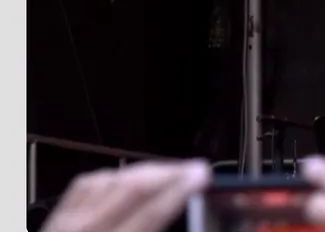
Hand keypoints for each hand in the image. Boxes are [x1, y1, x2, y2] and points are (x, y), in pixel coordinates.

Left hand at [41, 160, 209, 231]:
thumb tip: (185, 226)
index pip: (150, 213)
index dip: (180, 190)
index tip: (202, 175)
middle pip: (130, 187)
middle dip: (169, 172)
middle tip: (195, 168)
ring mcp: (62, 227)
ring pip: (109, 179)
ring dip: (144, 172)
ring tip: (169, 172)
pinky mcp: (53, 223)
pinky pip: (85, 186)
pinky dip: (112, 177)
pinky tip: (126, 178)